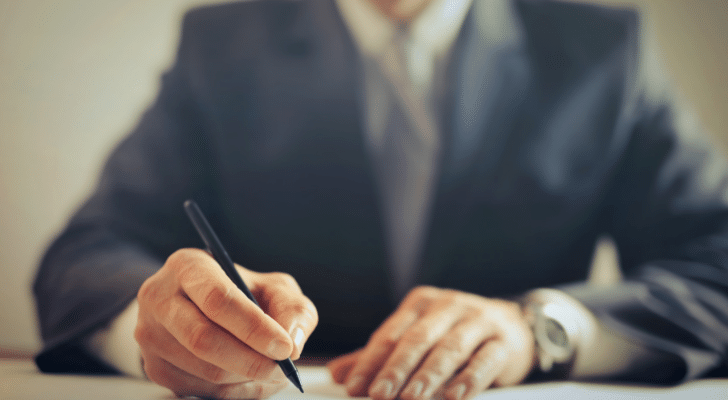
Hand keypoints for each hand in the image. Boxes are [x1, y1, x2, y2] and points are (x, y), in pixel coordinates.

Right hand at [135, 248, 317, 398]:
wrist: (200, 306)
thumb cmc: (243, 294)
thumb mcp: (273, 287)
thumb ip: (292, 308)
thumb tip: (293, 342)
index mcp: (188, 266)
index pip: (217, 299)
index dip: (254, 327)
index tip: (285, 347)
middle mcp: (159, 297)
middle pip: (203, 339)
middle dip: (251, 360)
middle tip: (282, 368)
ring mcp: (151, 335)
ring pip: (203, 370)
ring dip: (246, 378)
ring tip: (272, 371)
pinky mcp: (154, 367)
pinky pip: (198, 390)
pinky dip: (233, 391)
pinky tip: (249, 378)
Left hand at [327, 286, 534, 399]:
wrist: (514, 324)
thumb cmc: (455, 333)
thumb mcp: (418, 337)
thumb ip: (380, 355)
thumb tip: (338, 373)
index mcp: (420, 303)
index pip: (390, 334)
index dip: (370, 362)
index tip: (354, 387)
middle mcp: (448, 306)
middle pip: (417, 339)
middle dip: (396, 369)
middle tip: (378, 395)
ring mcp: (478, 320)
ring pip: (449, 349)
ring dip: (428, 375)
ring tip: (411, 398)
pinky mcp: (502, 340)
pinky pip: (484, 360)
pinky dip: (468, 379)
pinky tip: (454, 396)